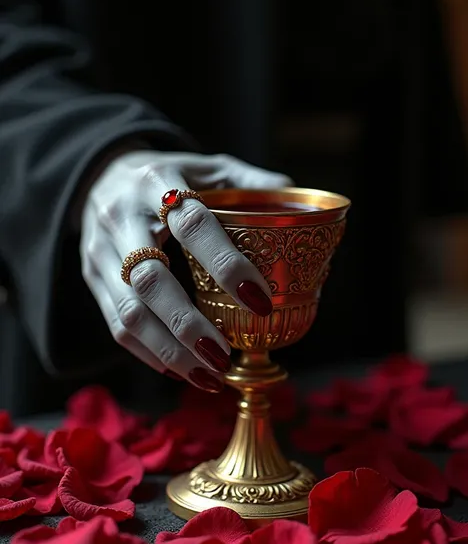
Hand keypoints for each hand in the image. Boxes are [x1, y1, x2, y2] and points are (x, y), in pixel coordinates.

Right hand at [80, 151, 291, 391]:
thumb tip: (299, 202)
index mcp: (157, 182)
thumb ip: (252, 182)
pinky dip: (151, 354)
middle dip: (189, 325)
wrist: (100, 176)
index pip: (191, 224)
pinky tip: (183, 371)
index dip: (226, 264)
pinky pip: (116, 326)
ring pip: (129, 312)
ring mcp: (101, 253)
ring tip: (210, 377)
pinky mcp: (92, 280)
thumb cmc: (169, 175)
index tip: (260, 301)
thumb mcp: (209, 166)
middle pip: (150, 280)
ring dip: (171, 351)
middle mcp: (122, 218)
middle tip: (225, 357)